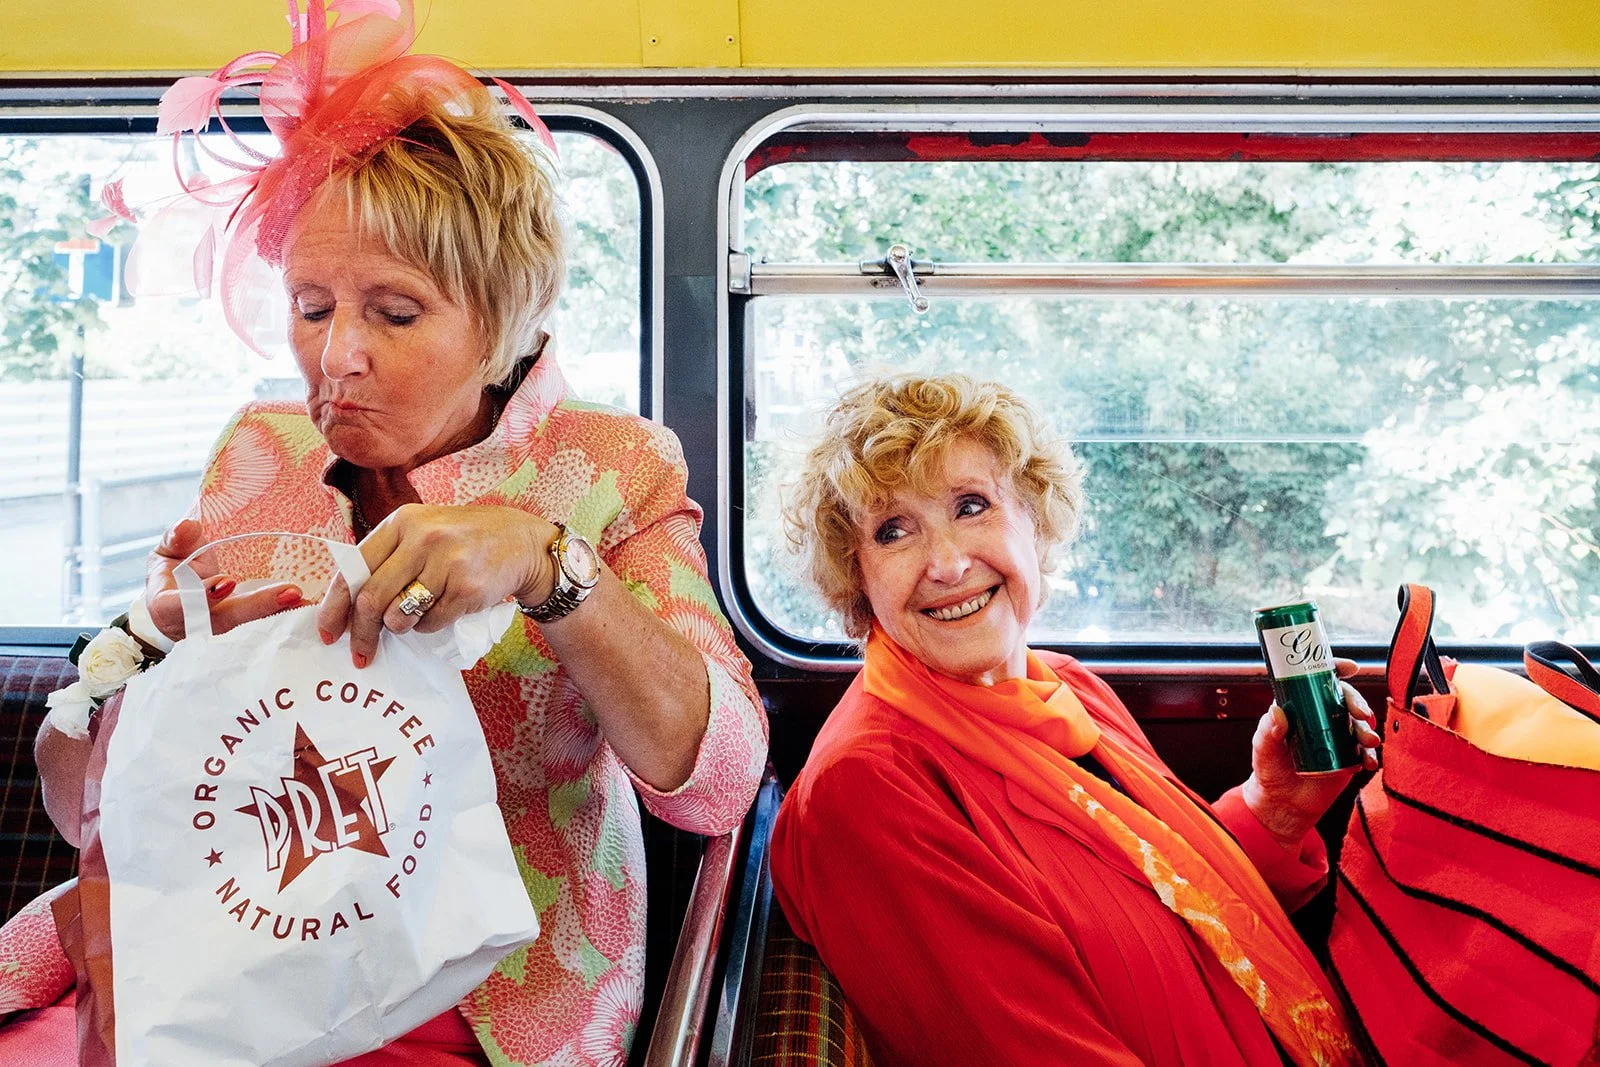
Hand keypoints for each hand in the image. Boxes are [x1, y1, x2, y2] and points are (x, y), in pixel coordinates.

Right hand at [145, 519, 306, 641]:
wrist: (174, 595)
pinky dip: (283, 618)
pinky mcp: (237, 633)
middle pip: (226, 619)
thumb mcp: (168, 550)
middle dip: (257, 607)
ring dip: (277, 614)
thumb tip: (187, 526)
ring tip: (303, 599)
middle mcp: (192, 626)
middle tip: (290, 593)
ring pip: (247, 628)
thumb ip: (176, 539)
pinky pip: (260, 628)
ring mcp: (217, 633)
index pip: (180, 605)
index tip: (228, 582)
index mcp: (166, 606)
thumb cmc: (171, 570)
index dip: (202, 596)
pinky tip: (307, 607)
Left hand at [315, 503, 557, 667]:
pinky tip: (444, 609)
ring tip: (417, 616)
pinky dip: (430, 626)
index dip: (335, 606)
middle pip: (372, 598)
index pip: (353, 569)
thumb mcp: (421, 533)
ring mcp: (446, 563)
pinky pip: (431, 624)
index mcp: (401, 522)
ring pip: (400, 615)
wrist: (520, 543)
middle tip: (361, 654)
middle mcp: (422, 538)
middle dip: (362, 633)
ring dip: (401, 627)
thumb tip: (345, 606)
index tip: (328, 633)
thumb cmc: (461, 542)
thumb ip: (385, 560)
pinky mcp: (467, 589)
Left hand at [1241, 658, 1380, 848]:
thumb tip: (1277, 711)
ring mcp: (1337, 737)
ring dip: (1368, 729)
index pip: (1318, 682)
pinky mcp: (1348, 759)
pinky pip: (1365, 752)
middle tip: (1361, 714)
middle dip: (1357, 702)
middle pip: (1344, 700)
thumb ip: (1268, 732)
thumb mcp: (1263, 749)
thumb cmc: (1269, 770)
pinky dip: (1371, 755)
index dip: (1335, 670)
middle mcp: (1321, 718)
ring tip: (1368, 742)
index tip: (1349, 668)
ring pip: (1360, 724)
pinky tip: (1368, 762)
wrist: (1282, 803)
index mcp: (1300, 708)